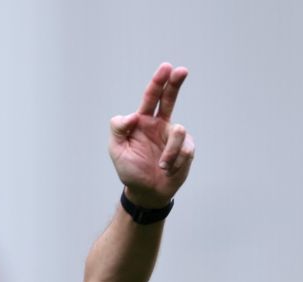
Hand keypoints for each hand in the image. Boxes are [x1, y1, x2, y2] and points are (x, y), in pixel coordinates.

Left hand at [109, 62, 195, 206]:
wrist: (146, 193)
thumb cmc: (130, 170)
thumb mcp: (116, 150)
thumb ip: (117, 129)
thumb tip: (132, 115)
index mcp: (143, 121)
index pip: (151, 97)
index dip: (158, 82)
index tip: (166, 67)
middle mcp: (160, 124)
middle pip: (170, 98)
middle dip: (175, 83)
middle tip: (182, 71)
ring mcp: (174, 136)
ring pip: (178, 132)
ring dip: (169, 152)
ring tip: (161, 166)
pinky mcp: (186, 149)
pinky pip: (185, 150)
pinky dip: (175, 162)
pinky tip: (168, 170)